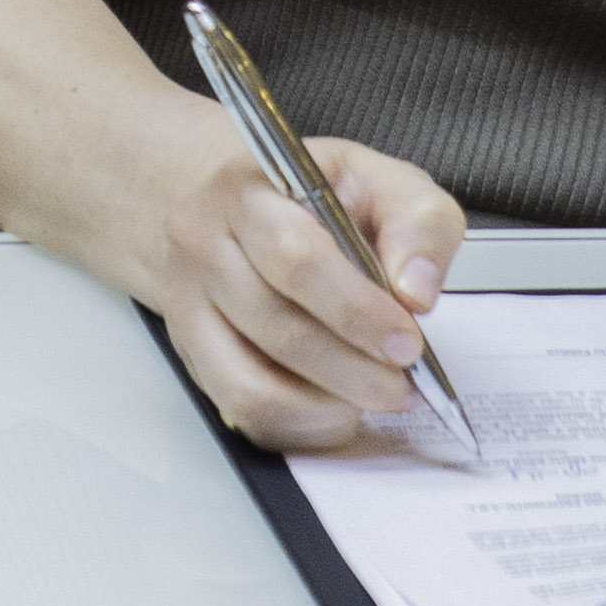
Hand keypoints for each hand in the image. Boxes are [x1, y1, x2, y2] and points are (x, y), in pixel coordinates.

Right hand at [85, 106, 473, 451]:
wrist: (232, 210)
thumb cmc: (312, 198)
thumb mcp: (378, 180)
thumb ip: (418, 221)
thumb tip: (417, 291)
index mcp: (247, 193)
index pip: (293, 258)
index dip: (356, 310)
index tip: (407, 342)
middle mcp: (202, 248)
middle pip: (275, 327)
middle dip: (352, 369)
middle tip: (402, 384)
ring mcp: (187, 308)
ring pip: (251, 383)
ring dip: (325, 406)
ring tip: (372, 398)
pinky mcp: (191, 355)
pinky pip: (241, 411)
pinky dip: (299, 425)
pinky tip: (336, 409)